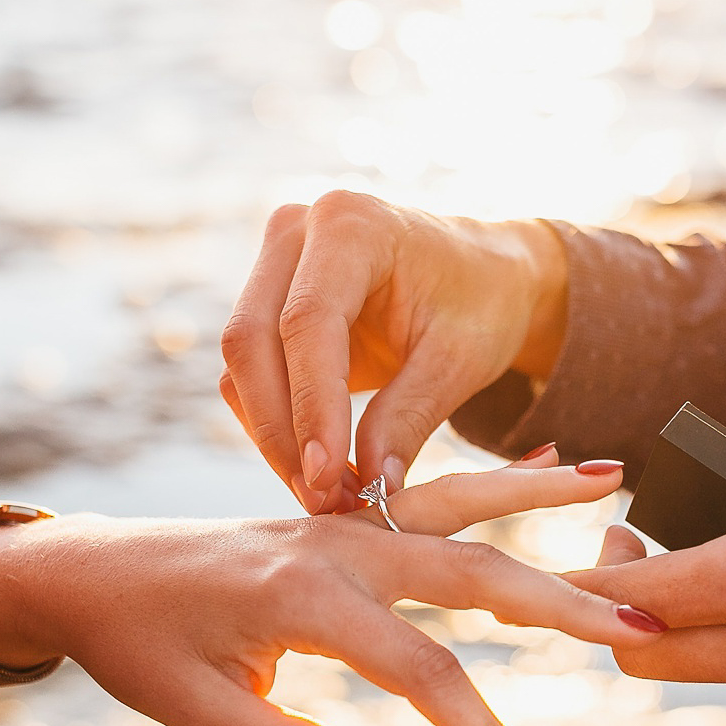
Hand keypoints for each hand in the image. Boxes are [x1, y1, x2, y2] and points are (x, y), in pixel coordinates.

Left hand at [0, 450, 652, 725]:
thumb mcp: (197, 713)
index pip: (420, 670)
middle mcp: (337, 547)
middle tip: (643, 626)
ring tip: (616, 480)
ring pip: (460, 507)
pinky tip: (553, 472)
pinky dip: (497, 483)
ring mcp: (344, 525)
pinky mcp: (346, 523)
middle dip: (561, 602)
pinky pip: (434, 496)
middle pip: (471, 571)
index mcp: (302, 597)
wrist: (91, 570)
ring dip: (539, 500)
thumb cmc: (139, 647)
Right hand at [220, 191, 568, 514]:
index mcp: (351, 225)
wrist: (483, 274)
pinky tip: (318, 469)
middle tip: (320, 499)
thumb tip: (373, 487)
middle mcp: (296, 231)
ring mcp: (273, 264)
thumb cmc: (481, 304)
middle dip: (280, 430)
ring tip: (328, 494)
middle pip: (251, 340)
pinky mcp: (267, 302)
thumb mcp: (458, 361)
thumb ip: (409, 418)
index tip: (326, 476)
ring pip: (241, 365)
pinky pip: (250, 375)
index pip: (307, 322)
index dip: (309, 405)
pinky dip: (277, 427)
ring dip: (274, 437)